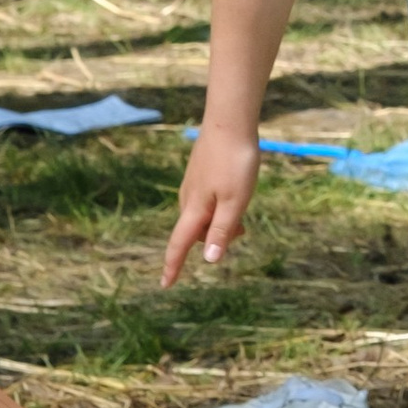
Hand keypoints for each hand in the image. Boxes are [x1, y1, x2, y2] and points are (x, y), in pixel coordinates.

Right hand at [163, 120, 261, 283]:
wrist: (230, 122)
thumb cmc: (235, 162)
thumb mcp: (235, 201)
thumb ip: (222, 230)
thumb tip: (209, 261)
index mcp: (195, 209)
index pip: (180, 244)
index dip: (173, 266)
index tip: (165, 285)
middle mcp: (189, 198)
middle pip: (194, 231)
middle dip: (212, 240)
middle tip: (242, 230)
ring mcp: (193, 184)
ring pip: (202, 216)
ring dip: (218, 222)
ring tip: (243, 212)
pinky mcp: (200, 173)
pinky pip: (206, 201)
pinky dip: (218, 208)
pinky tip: (235, 193)